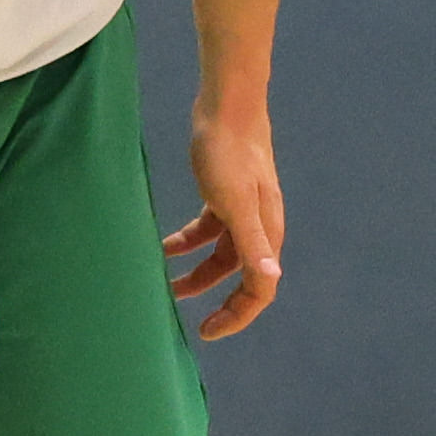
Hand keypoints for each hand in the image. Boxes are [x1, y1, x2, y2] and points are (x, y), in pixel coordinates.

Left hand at [165, 102, 287, 341]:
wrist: (227, 104)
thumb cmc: (230, 150)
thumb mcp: (235, 201)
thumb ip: (251, 242)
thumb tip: (271, 279)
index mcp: (266, 232)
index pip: (260, 288)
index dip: (237, 315)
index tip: (208, 331)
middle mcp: (259, 226)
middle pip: (241, 277)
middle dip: (216, 300)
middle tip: (186, 319)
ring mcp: (241, 210)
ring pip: (221, 255)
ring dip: (196, 272)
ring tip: (164, 284)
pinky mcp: (223, 195)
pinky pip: (207, 230)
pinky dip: (187, 242)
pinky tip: (164, 246)